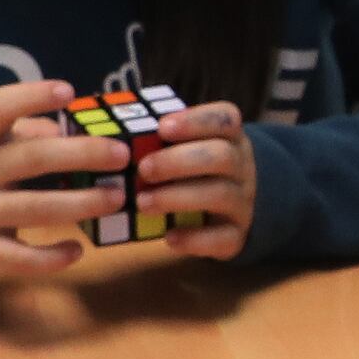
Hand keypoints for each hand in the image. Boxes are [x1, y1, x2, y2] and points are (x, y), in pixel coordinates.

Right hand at [0, 82, 122, 280]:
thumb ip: (19, 134)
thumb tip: (67, 129)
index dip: (31, 97)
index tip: (67, 91)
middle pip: (32, 159)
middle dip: (81, 154)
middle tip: (120, 154)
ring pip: (34, 209)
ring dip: (80, 204)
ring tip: (116, 198)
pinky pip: (21, 257)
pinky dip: (51, 257)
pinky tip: (78, 250)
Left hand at [129, 102, 254, 262]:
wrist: (236, 209)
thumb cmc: (199, 172)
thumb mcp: (191, 148)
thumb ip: (164, 141)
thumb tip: (115, 139)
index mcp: (230, 138)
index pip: (225, 119)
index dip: (196, 121)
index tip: (163, 127)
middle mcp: (242, 167)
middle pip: (222, 156)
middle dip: (179, 161)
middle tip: (144, 169)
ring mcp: (243, 202)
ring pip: (221, 195)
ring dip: (178, 197)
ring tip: (143, 203)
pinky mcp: (237, 235)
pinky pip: (223, 237)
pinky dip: (195, 239)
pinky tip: (169, 237)